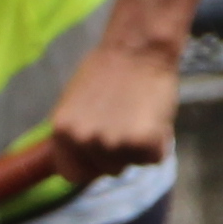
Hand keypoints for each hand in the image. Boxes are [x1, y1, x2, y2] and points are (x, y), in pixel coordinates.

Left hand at [43, 40, 180, 177]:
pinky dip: (160, 144)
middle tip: (127, 122)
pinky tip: (155, 118)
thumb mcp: (74, 105)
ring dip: (139, 148)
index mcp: (62, 132)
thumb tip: (78, 161)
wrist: (138, 48)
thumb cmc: (108, 71)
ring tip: (140, 116)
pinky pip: (154, 158)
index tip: (102, 155)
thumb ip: (75, 134)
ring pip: (131, 164)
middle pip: (106, 170)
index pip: (73, 174)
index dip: (91, 166)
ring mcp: (113, 143)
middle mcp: (83, 141)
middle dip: (119, 154)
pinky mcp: (143, 142)